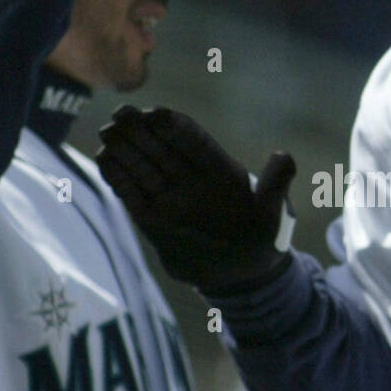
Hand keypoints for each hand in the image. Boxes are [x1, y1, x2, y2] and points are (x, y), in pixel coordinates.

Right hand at [97, 106, 295, 291]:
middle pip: (162, 148)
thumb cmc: (263, 241)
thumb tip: (286, 156)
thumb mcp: (274, 213)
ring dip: (125, 149)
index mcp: (219, 170)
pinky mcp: (153, 219)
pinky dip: (118, 178)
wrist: (241, 277)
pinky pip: (132, 194)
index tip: (158, 113)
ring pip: (142, 167)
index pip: (194, 142)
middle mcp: (191, 179)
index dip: (176, 126)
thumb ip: (276, 185)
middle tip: (122, 114)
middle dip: (142, 130)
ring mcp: (170, 197)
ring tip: (108, 132)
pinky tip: (104, 159)